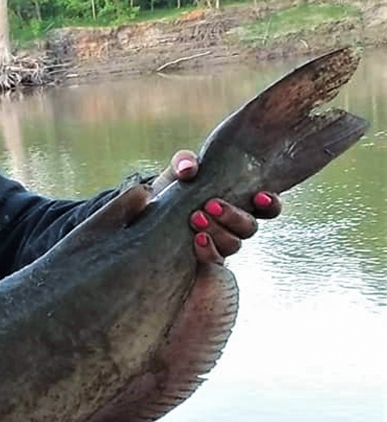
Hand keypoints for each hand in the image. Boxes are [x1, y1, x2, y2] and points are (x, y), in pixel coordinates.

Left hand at [152, 149, 282, 263]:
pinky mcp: (204, 255)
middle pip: (250, 227)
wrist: (152, 212)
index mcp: (238, 200)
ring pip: (233, 243)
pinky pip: (214, 258)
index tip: (259, 196)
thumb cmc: (173, 188)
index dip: (270, 203)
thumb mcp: (178, 170)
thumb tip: (188, 168)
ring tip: (196, 218)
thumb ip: (184, 163)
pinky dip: (208, 249)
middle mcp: (232, 223)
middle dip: (234, 216)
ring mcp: (219, 241)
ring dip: (218, 231)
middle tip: (211, 205)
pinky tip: (197, 239)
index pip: (267, 206)